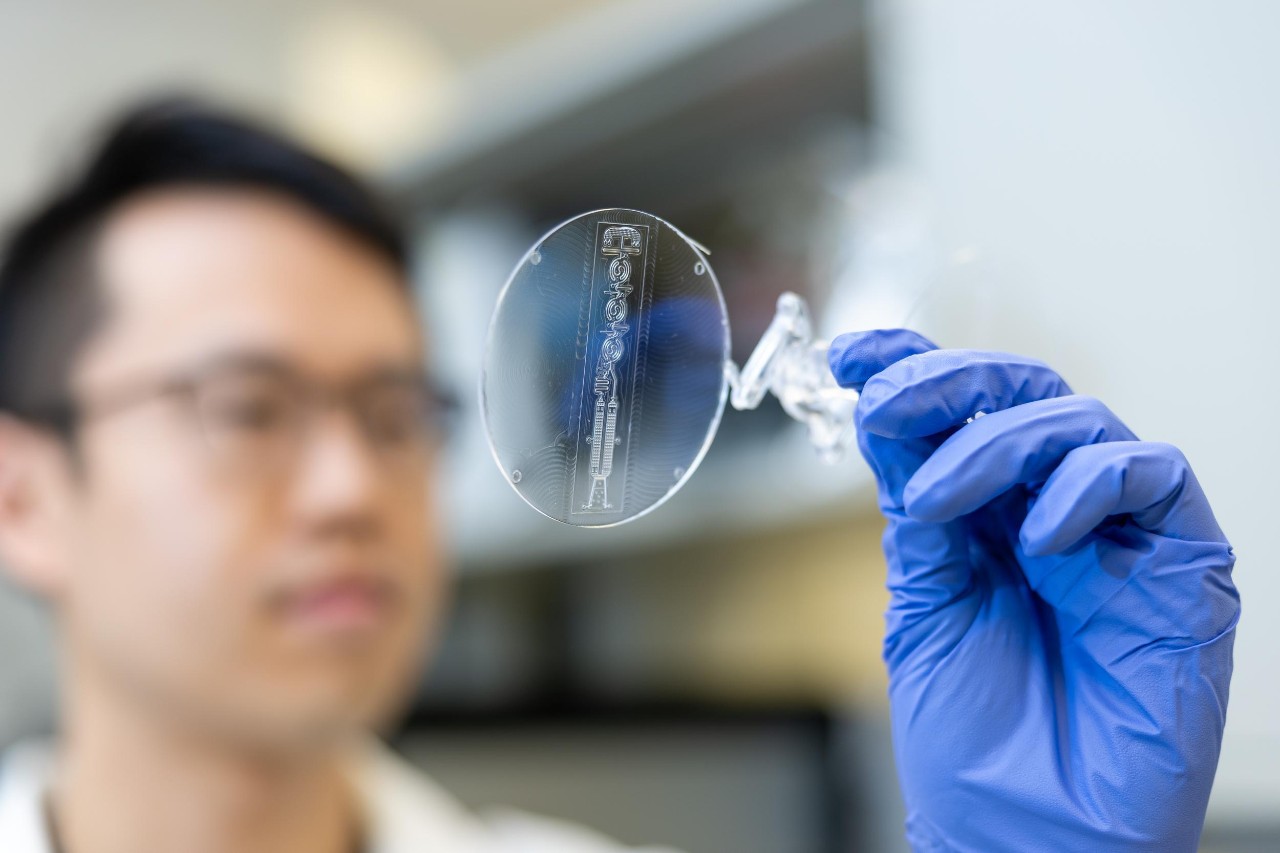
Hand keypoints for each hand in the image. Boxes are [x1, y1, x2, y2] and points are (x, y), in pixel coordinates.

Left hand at [828, 330, 1238, 851]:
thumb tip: (886, 417)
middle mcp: (1054, 510)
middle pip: (1019, 396)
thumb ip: (919, 514)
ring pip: (1077, 420)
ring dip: (995, 444)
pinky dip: (1087, 485)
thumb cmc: (974, 739)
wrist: (1029, 834)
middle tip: (885, 399)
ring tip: (934, 500)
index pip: (959, 416)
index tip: (850, 351)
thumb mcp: (926, 605)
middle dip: (947, 385)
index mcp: (987, 517)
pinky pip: (1151, 472)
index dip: (911, 368)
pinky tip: (1037, 541)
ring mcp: (1120, 532)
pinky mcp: (1183, 561)